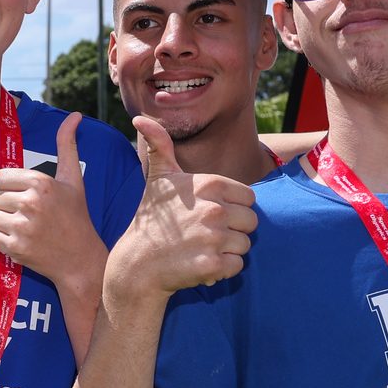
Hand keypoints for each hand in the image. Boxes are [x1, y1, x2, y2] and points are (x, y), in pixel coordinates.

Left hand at [0, 111, 106, 292]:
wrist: (80, 259)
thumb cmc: (76, 216)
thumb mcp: (73, 179)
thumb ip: (67, 145)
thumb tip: (74, 115)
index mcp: (41, 183)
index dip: (8, 186)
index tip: (23, 195)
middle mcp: (30, 203)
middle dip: (5, 205)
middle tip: (26, 214)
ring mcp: (22, 227)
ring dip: (1, 222)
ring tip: (22, 226)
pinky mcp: (15, 249)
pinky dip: (0, 240)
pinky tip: (20, 240)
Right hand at [107, 116, 255, 299]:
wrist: (137, 263)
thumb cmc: (151, 218)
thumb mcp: (157, 177)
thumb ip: (160, 146)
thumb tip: (140, 118)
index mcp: (210, 184)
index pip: (249, 197)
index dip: (233, 207)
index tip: (210, 213)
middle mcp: (215, 209)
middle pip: (251, 222)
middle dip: (233, 230)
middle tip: (206, 234)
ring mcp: (214, 238)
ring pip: (244, 244)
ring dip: (227, 250)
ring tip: (202, 248)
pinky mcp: (212, 265)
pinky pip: (237, 266)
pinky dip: (223, 269)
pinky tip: (202, 263)